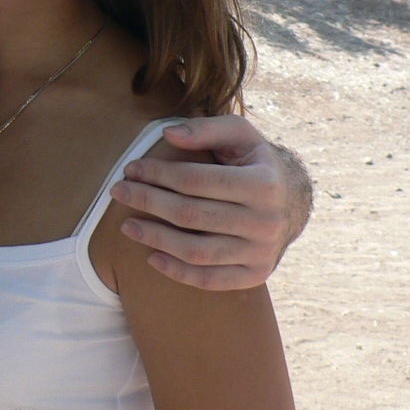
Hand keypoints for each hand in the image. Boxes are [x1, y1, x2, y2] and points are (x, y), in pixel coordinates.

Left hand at [109, 115, 311, 289]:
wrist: (290, 201)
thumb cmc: (254, 161)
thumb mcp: (239, 134)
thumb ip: (205, 129)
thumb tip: (168, 133)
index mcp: (263, 184)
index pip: (196, 180)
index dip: (158, 174)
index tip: (131, 168)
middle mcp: (266, 222)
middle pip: (191, 215)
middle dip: (148, 201)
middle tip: (119, 191)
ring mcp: (261, 253)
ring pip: (197, 251)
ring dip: (155, 238)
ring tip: (128, 225)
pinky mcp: (255, 275)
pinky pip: (209, 280)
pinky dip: (177, 272)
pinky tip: (151, 257)